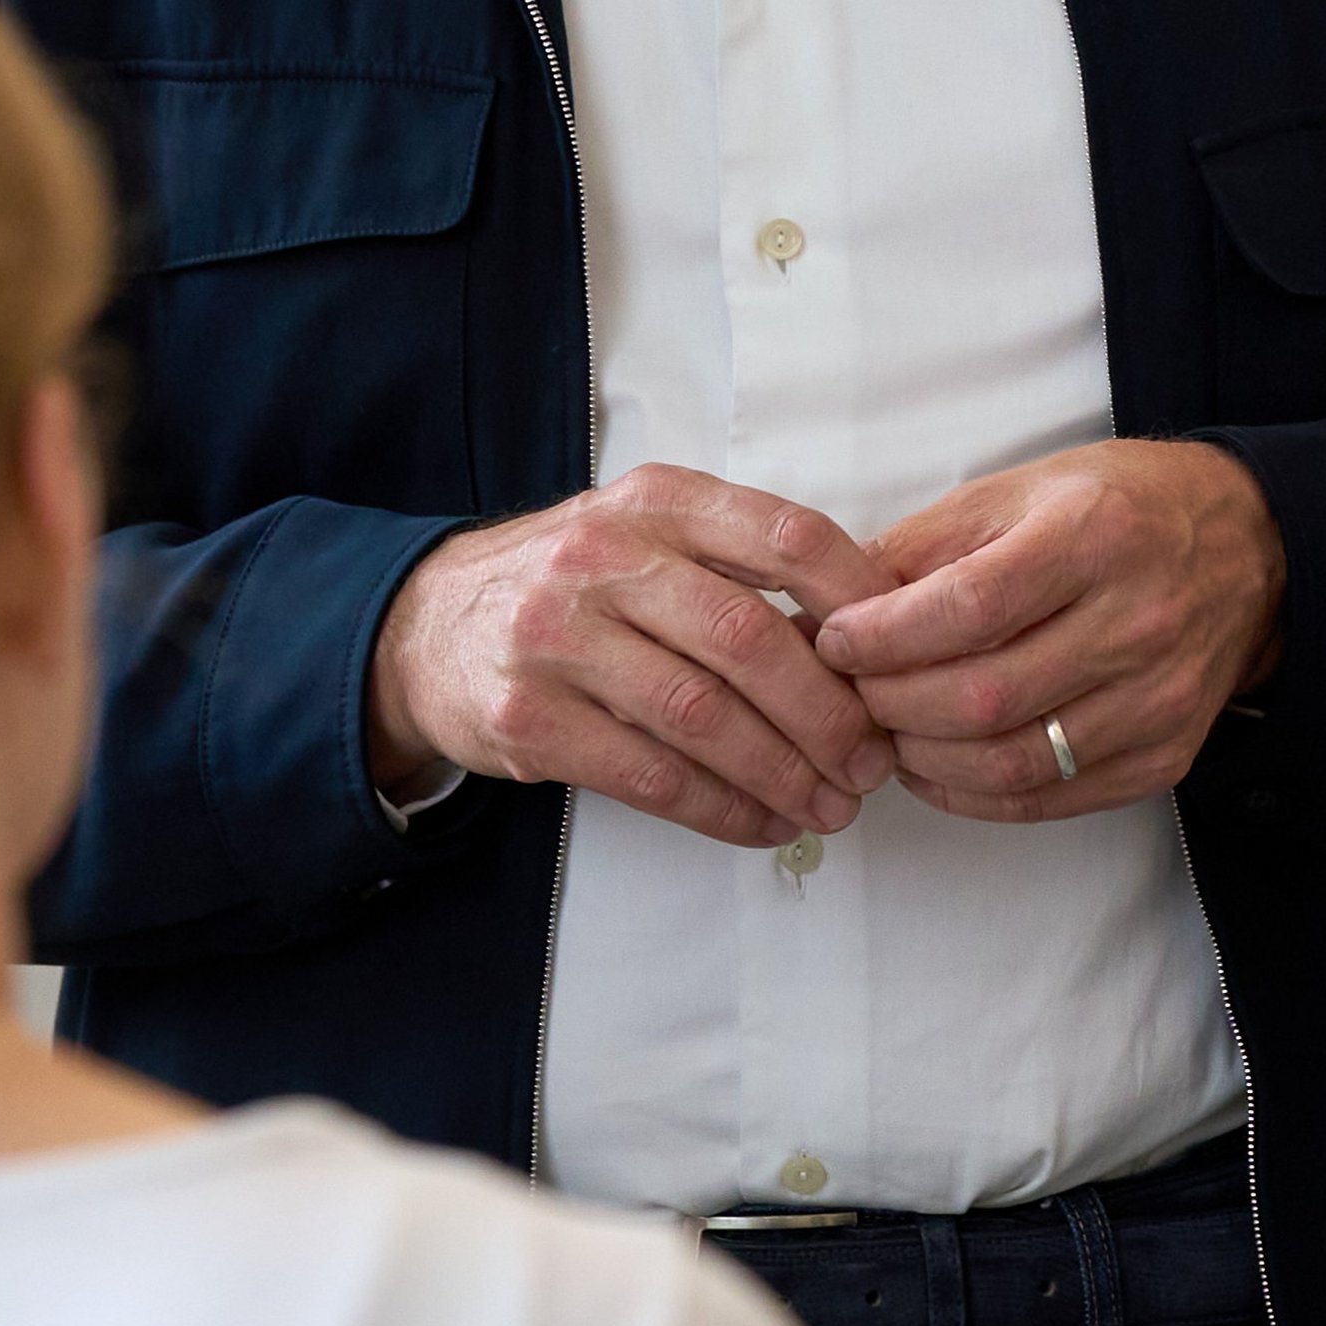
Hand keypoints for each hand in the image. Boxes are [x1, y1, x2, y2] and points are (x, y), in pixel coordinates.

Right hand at [369, 465, 899, 847]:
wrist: (423, 626)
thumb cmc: (575, 584)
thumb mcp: (650, 534)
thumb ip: (740, 565)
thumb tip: (869, 638)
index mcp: (659, 501)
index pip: (787, 536)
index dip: (861, 601)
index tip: (902, 660)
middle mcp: (605, 557)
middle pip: (751, 640)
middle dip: (830, 714)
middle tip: (874, 763)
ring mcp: (558, 637)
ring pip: (703, 717)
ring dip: (783, 774)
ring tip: (830, 807)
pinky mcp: (527, 718)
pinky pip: (649, 775)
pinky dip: (720, 809)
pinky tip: (761, 824)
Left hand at [809, 439, 1286, 822]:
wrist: (1250, 548)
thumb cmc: (1122, 508)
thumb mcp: (1022, 488)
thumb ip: (926, 545)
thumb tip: (827, 600)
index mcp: (1097, 536)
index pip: (972, 608)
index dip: (886, 637)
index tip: (836, 640)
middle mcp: (1139, 621)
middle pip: (984, 697)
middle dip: (891, 704)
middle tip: (850, 691)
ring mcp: (1158, 699)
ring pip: (1011, 763)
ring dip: (923, 759)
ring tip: (888, 731)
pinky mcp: (1165, 755)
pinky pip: (1048, 799)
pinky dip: (972, 796)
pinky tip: (937, 766)